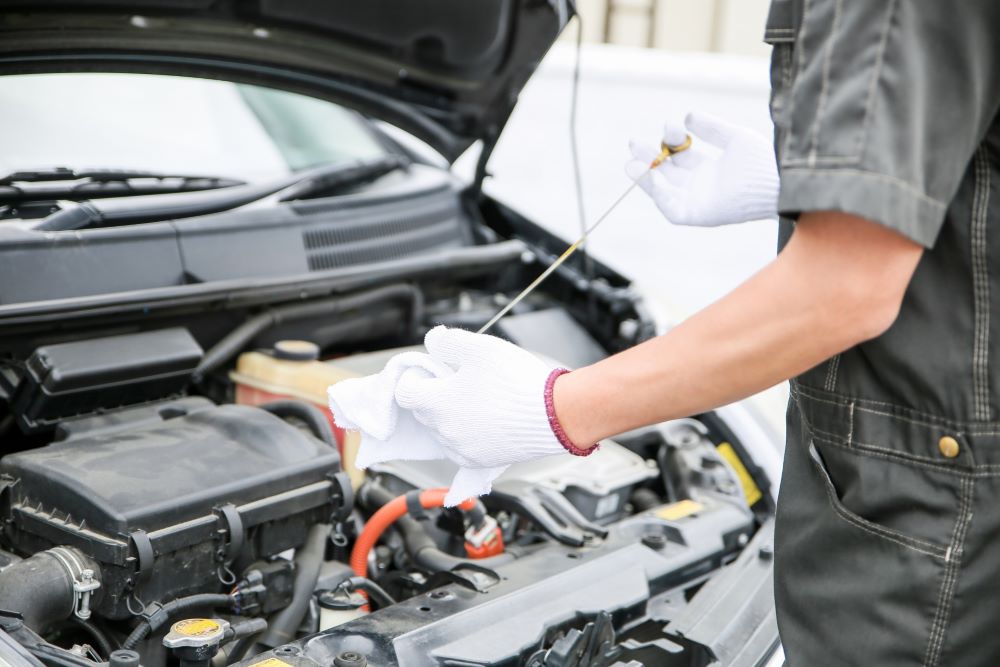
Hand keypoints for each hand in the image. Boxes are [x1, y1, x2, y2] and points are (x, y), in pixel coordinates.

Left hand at [394, 326, 571, 468]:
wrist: (554, 414)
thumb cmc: (517, 380)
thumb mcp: (480, 347)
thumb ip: (448, 342)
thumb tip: (433, 340)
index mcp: (437, 403)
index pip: (404, 392)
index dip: (416, 378)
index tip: (434, 371)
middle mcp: (444, 431)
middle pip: (423, 411)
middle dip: (435, 395)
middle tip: (462, 381)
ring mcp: (461, 450)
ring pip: (442, 430)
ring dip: (451, 415)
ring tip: (479, 400)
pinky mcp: (479, 462)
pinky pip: (460, 448)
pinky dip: (467, 434)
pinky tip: (487, 421)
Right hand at [625, 112, 778, 226]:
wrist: (777, 182)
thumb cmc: (763, 162)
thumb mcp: (734, 138)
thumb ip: (711, 128)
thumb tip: (686, 116)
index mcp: (712, 169)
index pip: (682, 156)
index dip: (672, 140)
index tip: (671, 126)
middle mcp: (703, 186)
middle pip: (668, 173)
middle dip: (649, 158)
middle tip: (633, 143)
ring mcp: (700, 201)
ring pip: (664, 191)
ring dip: (645, 178)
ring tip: (629, 162)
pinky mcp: (698, 215)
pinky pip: (671, 208)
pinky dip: (658, 194)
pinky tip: (651, 177)